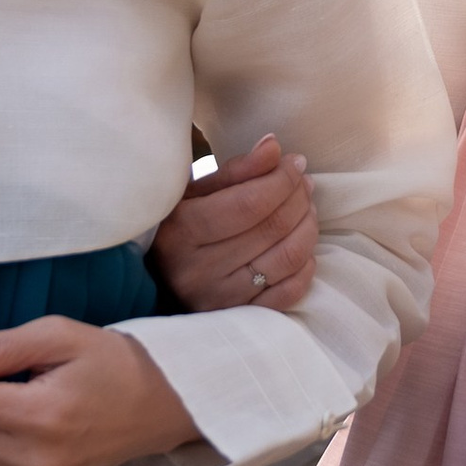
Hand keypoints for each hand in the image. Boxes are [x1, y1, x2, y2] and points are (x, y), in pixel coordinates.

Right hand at [150, 131, 317, 315]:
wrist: (157, 279)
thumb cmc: (178, 226)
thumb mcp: (194, 192)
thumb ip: (236, 170)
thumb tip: (275, 147)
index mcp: (180, 232)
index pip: (249, 203)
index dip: (282, 179)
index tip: (295, 163)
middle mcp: (197, 271)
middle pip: (271, 228)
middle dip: (298, 198)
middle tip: (304, 182)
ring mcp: (219, 300)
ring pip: (286, 259)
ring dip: (308, 226)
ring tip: (307, 208)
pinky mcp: (239, 318)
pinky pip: (289, 292)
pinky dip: (305, 265)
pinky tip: (301, 245)